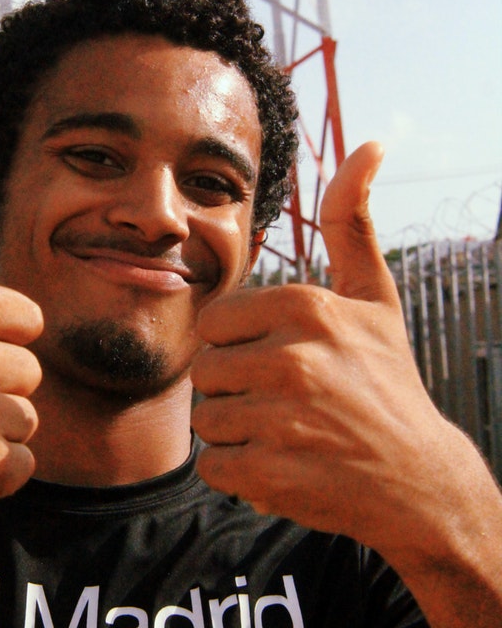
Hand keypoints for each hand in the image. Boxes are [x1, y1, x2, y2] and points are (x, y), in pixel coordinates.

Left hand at [191, 142, 474, 558]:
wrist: (422, 481)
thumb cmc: (386, 382)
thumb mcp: (374, 298)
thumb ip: (351, 223)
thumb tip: (369, 146)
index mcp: (304, 307)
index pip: (213, 324)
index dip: (240, 347)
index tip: (283, 361)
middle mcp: (292, 358)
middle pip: (205, 371)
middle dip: (236, 389)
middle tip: (290, 403)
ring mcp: (282, 419)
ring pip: (207, 419)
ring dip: (239, 432)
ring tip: (290, 433)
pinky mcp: (272, 475)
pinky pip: (215, 467)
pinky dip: (242, 474)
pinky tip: (287, 465)